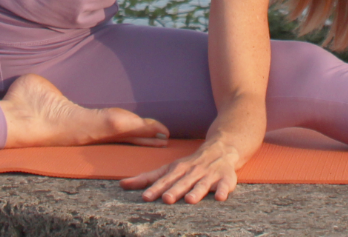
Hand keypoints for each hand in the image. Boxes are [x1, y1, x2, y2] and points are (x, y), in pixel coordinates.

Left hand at [119, 138, 246, 203]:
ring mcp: (209, 175)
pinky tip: (220, 197)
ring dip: (196, 192)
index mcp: (178, 170)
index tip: (146, 197)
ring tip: (190, 200)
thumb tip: (121, 184)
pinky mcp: (225, 179)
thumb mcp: (169, 168)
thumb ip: (147, 178)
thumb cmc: (190, 164)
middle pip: (182, 182)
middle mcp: (193, 172)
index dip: (155, 188)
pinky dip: (223, 191)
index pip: (165, 180)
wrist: (222, 148)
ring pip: (202, 184)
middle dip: (174, 190)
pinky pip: (225, 185)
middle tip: (166, 199)